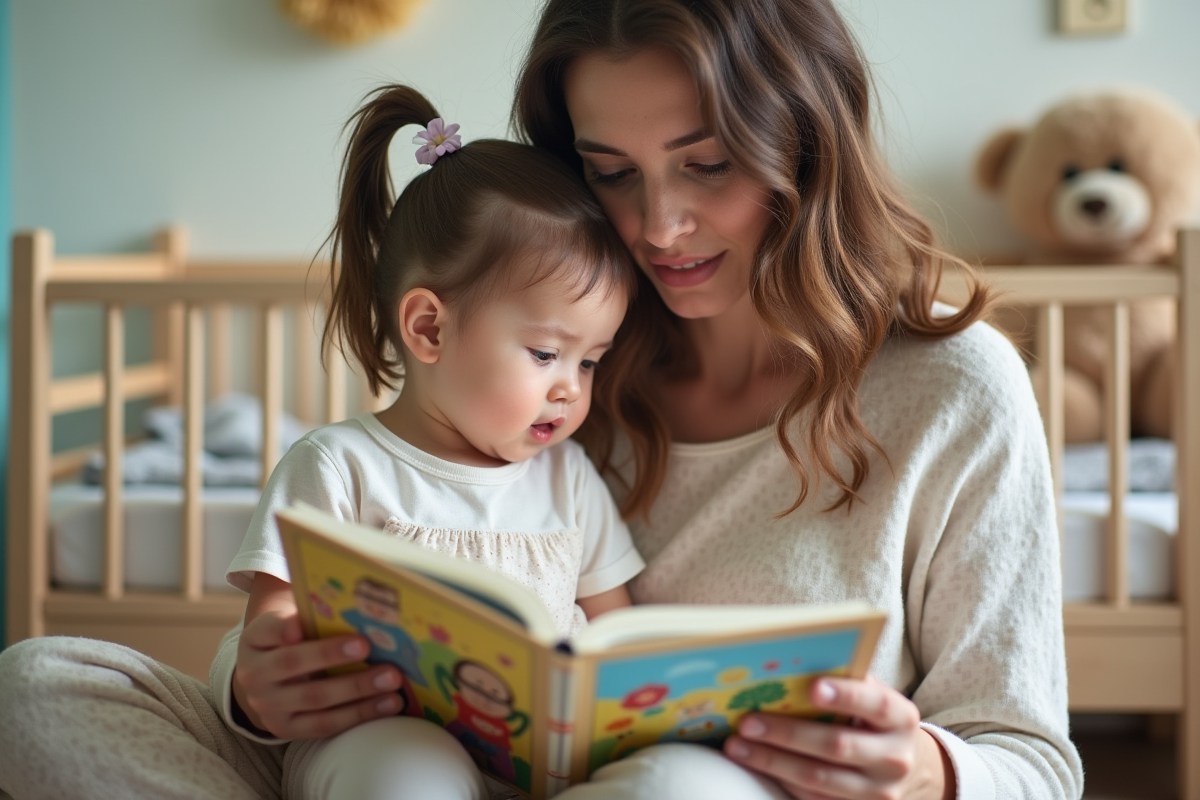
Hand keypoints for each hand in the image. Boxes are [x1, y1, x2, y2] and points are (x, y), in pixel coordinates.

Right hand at [232, 576, 404, 739]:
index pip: (269, 629)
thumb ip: (313, 615)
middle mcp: (253, 674)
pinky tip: (388, 703)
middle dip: (330, 655)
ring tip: (392, 680)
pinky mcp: (287, 730)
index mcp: (255, 639)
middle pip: (292, 663)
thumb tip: (357, 608)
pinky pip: (326, 724)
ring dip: (357, 689)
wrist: (271, 678)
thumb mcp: (292, 622)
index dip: (284, 627)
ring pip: (315, 698)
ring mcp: (268, 706)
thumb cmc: (295, 639)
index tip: (301, 625)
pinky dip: (360, 714)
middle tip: (367, 645)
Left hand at [723, 677, 953, 799]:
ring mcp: (877, 792)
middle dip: (787, 733)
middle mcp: (894, 758)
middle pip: (837, 746)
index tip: (811, 688)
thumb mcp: (872, 697)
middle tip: (748, 722)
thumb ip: (845, 681)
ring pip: (818, 779)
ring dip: (772, 761)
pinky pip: (813, 798)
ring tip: (738, 745)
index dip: (845, 696)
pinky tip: (754, 763)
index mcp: (900, 718)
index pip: (875, 704)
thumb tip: (790, 663)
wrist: (902, 765)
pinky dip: (780, 779)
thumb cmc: (873, 720)